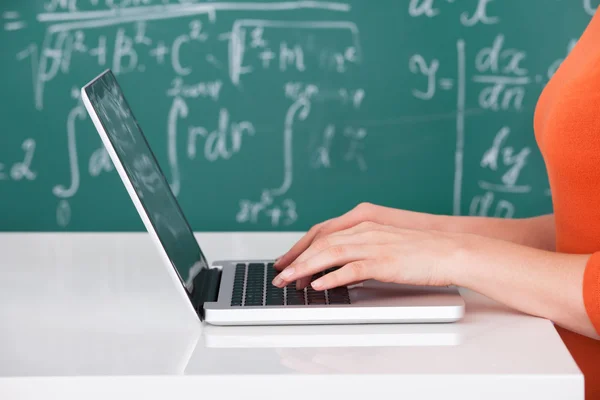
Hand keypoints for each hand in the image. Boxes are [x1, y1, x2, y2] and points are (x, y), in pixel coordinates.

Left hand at [271, 221, 462, 290]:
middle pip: (321, 242)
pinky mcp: (384, 261)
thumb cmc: (423, 251)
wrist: (451, 250)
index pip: (323, 233)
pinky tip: (318, 286)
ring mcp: (374, 245)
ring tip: (289, 282)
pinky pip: (351, 269)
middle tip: (279, 275)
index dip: (301, 248)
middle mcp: (365, 231)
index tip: (286, 261)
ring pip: (330, 253)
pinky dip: (332, 277)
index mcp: (365, 224)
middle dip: (296, 260)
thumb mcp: (387, 246)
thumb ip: (363, 252)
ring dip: (305, 268)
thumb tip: (342, 269)